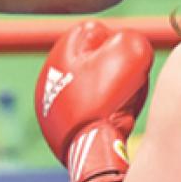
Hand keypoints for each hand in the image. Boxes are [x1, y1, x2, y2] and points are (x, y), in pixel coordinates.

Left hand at [35, 20, 151, 181]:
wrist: (90, 149)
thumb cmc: (107, 97)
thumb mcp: (130, 53)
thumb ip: (131, 39)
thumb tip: (128, 43)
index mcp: (61, 51)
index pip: (95, 32)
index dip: (117, 44)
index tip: (126, 60)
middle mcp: (49, 76)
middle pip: (90, 61)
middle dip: (110, 68)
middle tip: (124, 83)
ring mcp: (50, 105)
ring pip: (88, 87)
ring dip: (105, 92)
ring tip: (118, 104)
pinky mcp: (57, 129)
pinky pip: (84, 113)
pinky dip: (98, 114)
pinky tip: (109, 121)